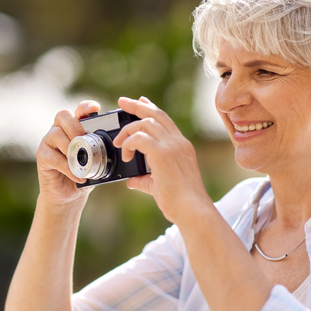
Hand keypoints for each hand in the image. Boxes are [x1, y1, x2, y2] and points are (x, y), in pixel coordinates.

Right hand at [35, 100, 100, 206]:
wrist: (69, 196)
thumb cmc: (83, 175)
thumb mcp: (96, 162)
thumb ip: (101, 152)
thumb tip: (115, 149)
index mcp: (74, 127)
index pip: (79, 110)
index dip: (86, 107)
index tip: (95, 109)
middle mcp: (59, 130)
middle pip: (63, 115)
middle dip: (75, 126)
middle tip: (83, 141)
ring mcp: (48, 142)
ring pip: (56, 134)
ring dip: (70, 148)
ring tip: (81, 163)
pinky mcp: (42, 156)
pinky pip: (53, 156)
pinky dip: (67, 167)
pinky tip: (77, 176)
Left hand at [113, 96, 212, 223]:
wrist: (192, 210)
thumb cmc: (180, 202)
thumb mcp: (160, 186)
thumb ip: (145, 180)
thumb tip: (131, 181)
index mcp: (181, 146)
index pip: (165, 120)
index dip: (151, 108)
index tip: (141, 100)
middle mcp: (178, 142)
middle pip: (155, 114)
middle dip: (136, 105)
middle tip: (121, 102)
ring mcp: (172, 146)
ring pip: (146, 122)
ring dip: (128, 130)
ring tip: (119, 142)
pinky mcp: (162, 153)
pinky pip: (139, 138)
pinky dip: (128, 143)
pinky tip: (125, 155)